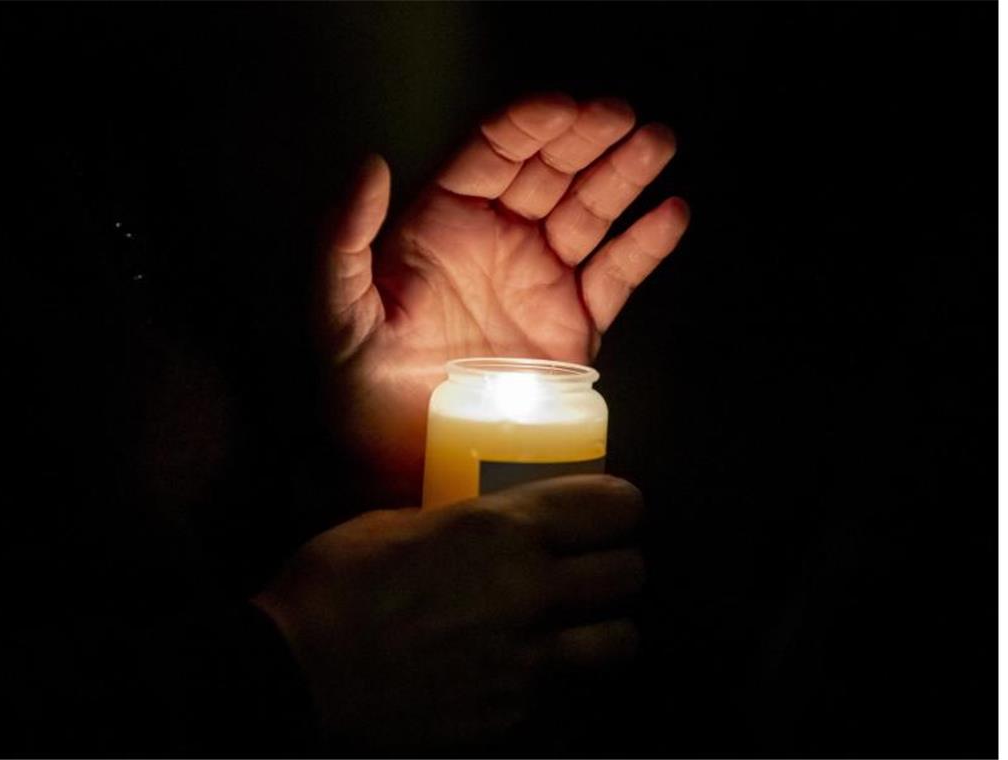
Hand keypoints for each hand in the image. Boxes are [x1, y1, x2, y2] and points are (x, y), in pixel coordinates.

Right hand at [253, 474, 645, 749]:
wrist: (295, 678)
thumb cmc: (333, 586)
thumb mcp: (396, 521)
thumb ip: (458, 521)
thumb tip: (481, 522)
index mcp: (502, 529)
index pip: (612, 506)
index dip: (619, 506)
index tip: (610, 512)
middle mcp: (531, 592)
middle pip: (627, 574)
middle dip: (616, 566)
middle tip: (592, 569)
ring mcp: (528, 661)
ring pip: (620, 642)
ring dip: (605, 629)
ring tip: (579, 628)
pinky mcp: (514, 717)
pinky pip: (571, 696)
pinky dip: (563, 683)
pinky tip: (533, 675)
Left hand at [315, 93, 688, 503]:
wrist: (409, 466)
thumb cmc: (364, 392)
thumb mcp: (337, 317)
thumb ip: (344, 240)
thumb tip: (371, 164)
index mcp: (441, 225)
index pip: (490, 155)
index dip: (528, 126)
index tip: (563, 109)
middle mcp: (496, 242)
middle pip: (548, 172)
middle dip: (585, 138)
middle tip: (620, 116)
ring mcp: (538, 282)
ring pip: (588, 213)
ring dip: (623, 175)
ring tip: (656, 144)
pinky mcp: (572, 327)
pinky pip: (615, 278)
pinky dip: (644, 246)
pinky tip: (670, 214)